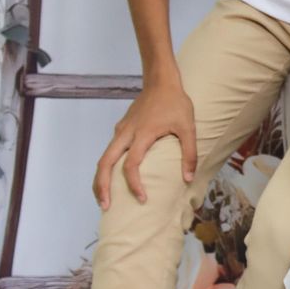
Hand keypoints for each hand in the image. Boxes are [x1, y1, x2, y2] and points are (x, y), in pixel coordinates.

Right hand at [94, 80, 196, 208]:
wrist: (162, 81)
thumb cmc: (176, 103)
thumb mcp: (188, 127)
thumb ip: (189, 153)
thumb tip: (188, 179)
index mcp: (142, 134)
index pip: (131, 165)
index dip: (134, 184)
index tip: (142, 199)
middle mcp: (125, 134)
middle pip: (104, 163)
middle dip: (102, 187)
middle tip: (105, 207)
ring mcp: (121, 131)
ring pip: (103, 158)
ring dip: (100, 178)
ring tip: (103, 198)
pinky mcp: (121, 128)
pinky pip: (109, 151)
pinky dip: (107, 167)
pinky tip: (113, 177)